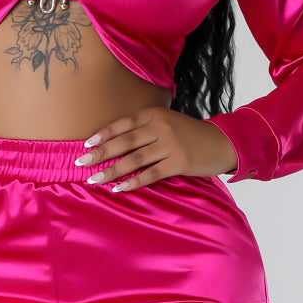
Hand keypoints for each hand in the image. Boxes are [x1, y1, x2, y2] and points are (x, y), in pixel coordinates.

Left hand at [74, 107, 238, 190]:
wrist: (221, 143)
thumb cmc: (189, 135)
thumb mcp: (167, 122)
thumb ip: (144, 129)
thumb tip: (113, 144)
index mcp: (156, 114)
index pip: (123, 123)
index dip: (103, 134)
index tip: (86, 144)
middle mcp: (161, 127)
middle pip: (125, 142)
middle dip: (100, 153)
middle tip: (81, 163)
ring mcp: (171, 145)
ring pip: (134, 160)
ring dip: (112, 171)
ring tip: (94, 179)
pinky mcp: (179, 163)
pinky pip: (150, 174)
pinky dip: (133, 182)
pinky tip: (118, 188)